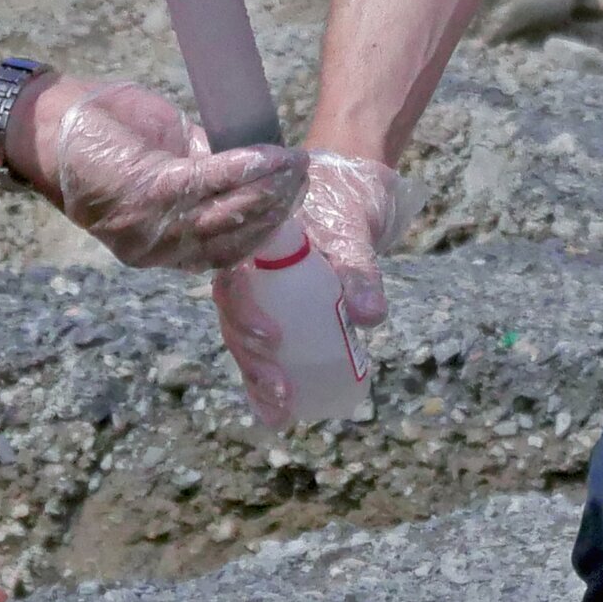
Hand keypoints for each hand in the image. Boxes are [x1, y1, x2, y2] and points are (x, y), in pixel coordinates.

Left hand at [12, 77, 304, 270]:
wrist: (42, 121)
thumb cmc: (101, 135)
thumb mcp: (164, 162)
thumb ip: (205, 175)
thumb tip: (254, 172)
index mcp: (159, 248)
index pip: (226, 256)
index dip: (267, 232)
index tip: (298, 202)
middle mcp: (153, 250)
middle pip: (234, 241)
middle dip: (277, 210)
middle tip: (305, 178)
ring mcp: (147, 226)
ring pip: (226, 216)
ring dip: (269, 189)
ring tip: (295, 165)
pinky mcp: (142, 192)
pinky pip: (206, 184)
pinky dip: (244, 169)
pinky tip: (270, 156)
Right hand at [209, 151, 400, 425]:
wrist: (348, 187)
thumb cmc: (343, 201)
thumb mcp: (352, 231)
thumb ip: (359, 270)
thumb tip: (370, 319)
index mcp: (251, 244)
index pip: (232, 282)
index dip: (245, 315)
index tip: (274, 339)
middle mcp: (247, 272)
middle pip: (234, 320)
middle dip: (252, 362)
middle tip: (282, 391)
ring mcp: (261, 294)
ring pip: (244, 340)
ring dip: (257, 379)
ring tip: (280, 414)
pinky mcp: (279, 312)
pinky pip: (265, 348)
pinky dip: (267, 381)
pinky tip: (277, 414)